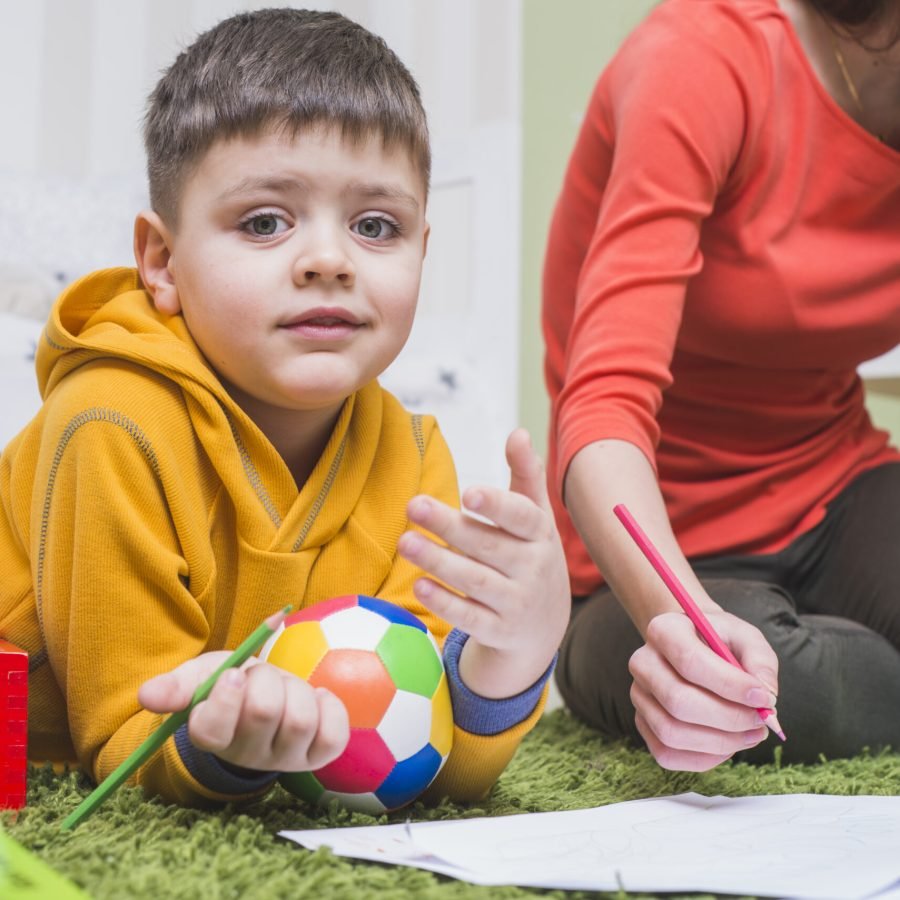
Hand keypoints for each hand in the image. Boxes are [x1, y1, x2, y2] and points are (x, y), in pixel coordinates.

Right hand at [138, 653, 349, 772]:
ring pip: (300, 720)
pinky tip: (315, 698)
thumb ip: (178, 685)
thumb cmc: (232, 684)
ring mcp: (285, 758)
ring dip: (296, 690)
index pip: (212, 730)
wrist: (266, 693)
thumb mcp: (202, 676)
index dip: (226, 698)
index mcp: (213, 735)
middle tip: (259, 677)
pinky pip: (334, 733)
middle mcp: (248, 754)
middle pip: (263, 714)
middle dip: (265, 680)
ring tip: (285, 688)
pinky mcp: (318, 754)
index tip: (234, 673)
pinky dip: (328, 705)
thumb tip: (146, 695)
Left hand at [397, 428, 569, 697]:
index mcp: (540, 534)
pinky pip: (470, 617)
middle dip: (450, 526)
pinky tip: (418, 584)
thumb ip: (525, 476)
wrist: (544, 626)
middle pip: (488, 546)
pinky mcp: (499, 631)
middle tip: (413, 505)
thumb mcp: (535, 517)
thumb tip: (518, 432)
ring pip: (476, 581)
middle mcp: (533, 568)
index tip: (468, 493)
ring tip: (405, 542)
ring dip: (439, 562)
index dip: (497, 505)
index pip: (521, 517)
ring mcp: (517, 602)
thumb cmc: (530, 556)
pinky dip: (445, 602)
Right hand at [629, 610, 778, 770]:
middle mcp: (643, 662)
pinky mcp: (642, 723)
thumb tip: (765, 696)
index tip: (764, 698)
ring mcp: (638, 695)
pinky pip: (666, 754)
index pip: (690, 661)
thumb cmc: (719, 641)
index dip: (730, 685)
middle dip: (728, 719)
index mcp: (664, 630)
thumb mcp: (745, 637)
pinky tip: (728, 744)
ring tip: (750, 734)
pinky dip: (704, 758)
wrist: (693, 646)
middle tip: (760, 721)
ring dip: (720, 742)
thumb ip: (760, 661)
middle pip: (678, 701)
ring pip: (671, 733)